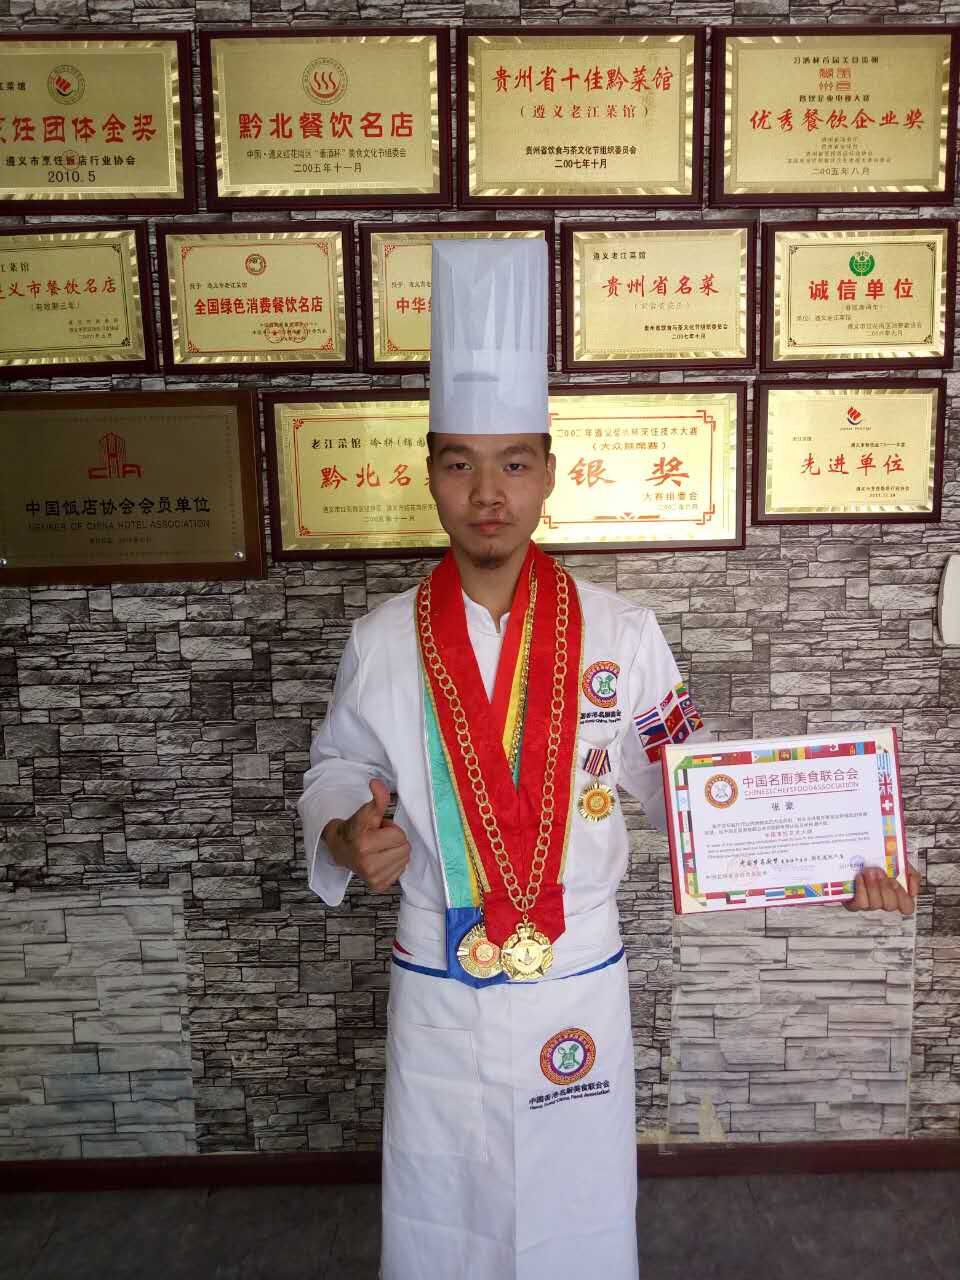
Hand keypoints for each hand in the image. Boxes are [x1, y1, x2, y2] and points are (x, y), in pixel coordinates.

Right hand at [322, 779, 409, 893]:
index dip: (391, 829)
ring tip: (380, 848)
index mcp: (364, 845)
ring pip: (405, 860)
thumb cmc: (355, 829)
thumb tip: (377, 783)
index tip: (378, 829)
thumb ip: (377, 799)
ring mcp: (373, 878)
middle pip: (405, 849)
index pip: (399, 836)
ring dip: (395, 852)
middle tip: (380, 839)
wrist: (340, 849)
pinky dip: (394, 864)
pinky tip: (381, 859)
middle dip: (395, 840)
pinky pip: (401, 872)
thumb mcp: (367, 812)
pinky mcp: (378, 886)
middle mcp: (368, 865)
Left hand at [843, 863, 920, 916]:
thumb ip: (912, 874)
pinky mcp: (854, 903)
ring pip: (875, 904)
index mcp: (896, 894)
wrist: (855, 855)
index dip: (903, 897)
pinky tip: (860, 877)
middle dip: (885, 887)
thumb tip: (912, 890)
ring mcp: (869, 903)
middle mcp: (882, 901)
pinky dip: (861, 889)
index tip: (897, 882)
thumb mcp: (901, 863)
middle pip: (890, 905)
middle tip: (880, 872)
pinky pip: (860, 903)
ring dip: (873, 887)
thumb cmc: (878, 861)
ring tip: (869, 872)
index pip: (906, 907)